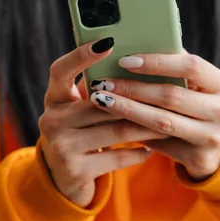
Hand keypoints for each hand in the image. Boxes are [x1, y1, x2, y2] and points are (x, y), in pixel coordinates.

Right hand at [39, 38, 165, 207]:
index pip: (61, 70)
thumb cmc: (82, 132)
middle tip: (167, 92)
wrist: (65, 179)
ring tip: (168, 122)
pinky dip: (137, 153)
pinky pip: (116, 157)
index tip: (108, 41)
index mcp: (53, 98)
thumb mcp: (81, 109)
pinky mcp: (75, 170)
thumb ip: (100, 89)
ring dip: (146, 127)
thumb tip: (138, 61)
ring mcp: (61, 146)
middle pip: (100, 103)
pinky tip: (151, 149)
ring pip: (114, 130)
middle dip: (137, 99)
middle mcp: (51, 120)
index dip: (81, 56)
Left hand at [88, 51, 219, 181]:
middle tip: (103, 83)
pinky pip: (159, 144)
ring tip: (102, 100)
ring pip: (161, 122)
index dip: (156, 62)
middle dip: (132, 88)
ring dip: (127, 110)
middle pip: (170, 96)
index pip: (190, 66)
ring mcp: (213, 138)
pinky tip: (112, 123)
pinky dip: (134, 132)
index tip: (125, 60)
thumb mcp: (200, 87)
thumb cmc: (201, 108)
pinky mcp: (199, 159)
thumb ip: (176, 70)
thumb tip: (134, 47)